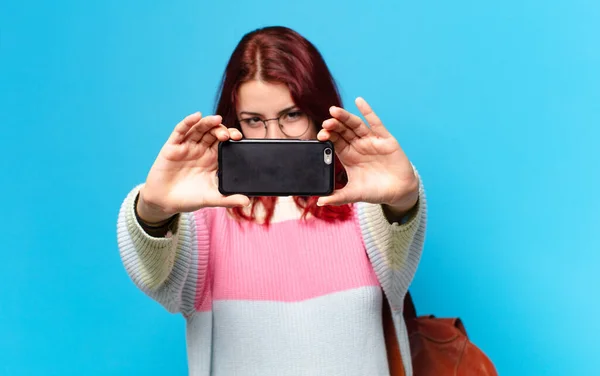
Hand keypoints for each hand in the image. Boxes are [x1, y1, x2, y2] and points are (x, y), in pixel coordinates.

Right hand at [137, 112, 248, 222]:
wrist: (164, 203)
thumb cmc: (189, 199)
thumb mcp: (211, 199)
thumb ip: (228, 199)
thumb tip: (247, 201)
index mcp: (212, 159)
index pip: (225, 143)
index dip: (232, 137)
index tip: (239, 138)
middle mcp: (201, 150)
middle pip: (213, 133)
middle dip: (222, 130)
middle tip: (229, 135)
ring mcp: (187, 147)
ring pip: (199, 129)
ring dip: (208, 123)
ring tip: (217, 120)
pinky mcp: (172, 147)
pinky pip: (180, 131)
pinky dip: (187, 122)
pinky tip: (196, 116)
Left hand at [316, 97, 418, 213]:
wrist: (398, 192)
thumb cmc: (375, 191)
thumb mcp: (354, 194)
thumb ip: (338, 197)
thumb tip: (319, 201)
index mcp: (348, 155)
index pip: (335, 142)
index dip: (327, 136)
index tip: (320, 136)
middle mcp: (357, 145)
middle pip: (343, 131)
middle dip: (334, 126)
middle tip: (326, 123)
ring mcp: (370, 140)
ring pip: (356, 125)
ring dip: (345, 117)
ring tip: (334, 111)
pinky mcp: (385, 138)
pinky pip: (375, 123)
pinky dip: (368, 112)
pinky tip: (359, 101)